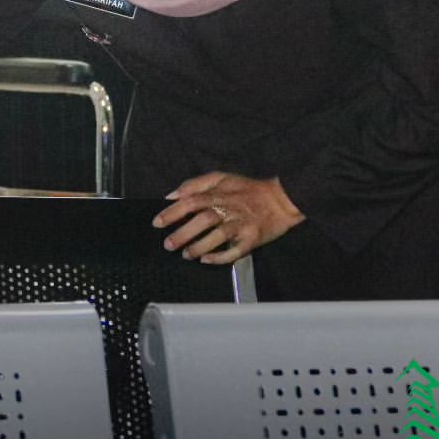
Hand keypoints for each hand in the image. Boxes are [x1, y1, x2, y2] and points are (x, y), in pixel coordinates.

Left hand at [151, 171, 304, 264]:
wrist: (281, 200)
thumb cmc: (247, 189)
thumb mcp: (222, 178)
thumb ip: (196, 184)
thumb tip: (172, 195)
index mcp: (220, 193)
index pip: (192, 201)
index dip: (173, 212)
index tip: (158, 223)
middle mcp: (229, 209)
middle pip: (203, 220)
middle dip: (183, 233)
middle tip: (168, 244)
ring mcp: (241, 225)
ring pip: (218, 237)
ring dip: (199, 246)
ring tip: (185, 254)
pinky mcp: (252, 239)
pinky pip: (235, 251)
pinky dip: (220, 257)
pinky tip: (206, 260)